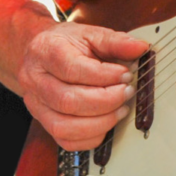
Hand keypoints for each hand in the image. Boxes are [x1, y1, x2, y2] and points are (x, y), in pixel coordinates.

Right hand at [18, 22, 149, 150]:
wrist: (42, 51)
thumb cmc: (67, 42)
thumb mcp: (90, 33)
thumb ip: (115, 41)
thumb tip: (140, 48)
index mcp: (46, 51)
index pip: (73, 69)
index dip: (104, 76)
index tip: (126, 75)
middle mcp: (36, 81)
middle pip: (68, 101)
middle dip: (105, 101)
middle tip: (127, 92)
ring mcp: (37, 105)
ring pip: (64, 126)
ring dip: (100, 122)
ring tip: (121, 109)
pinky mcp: (44, 123)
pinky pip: (65, 141)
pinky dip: (90, 137)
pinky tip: (107, 123)